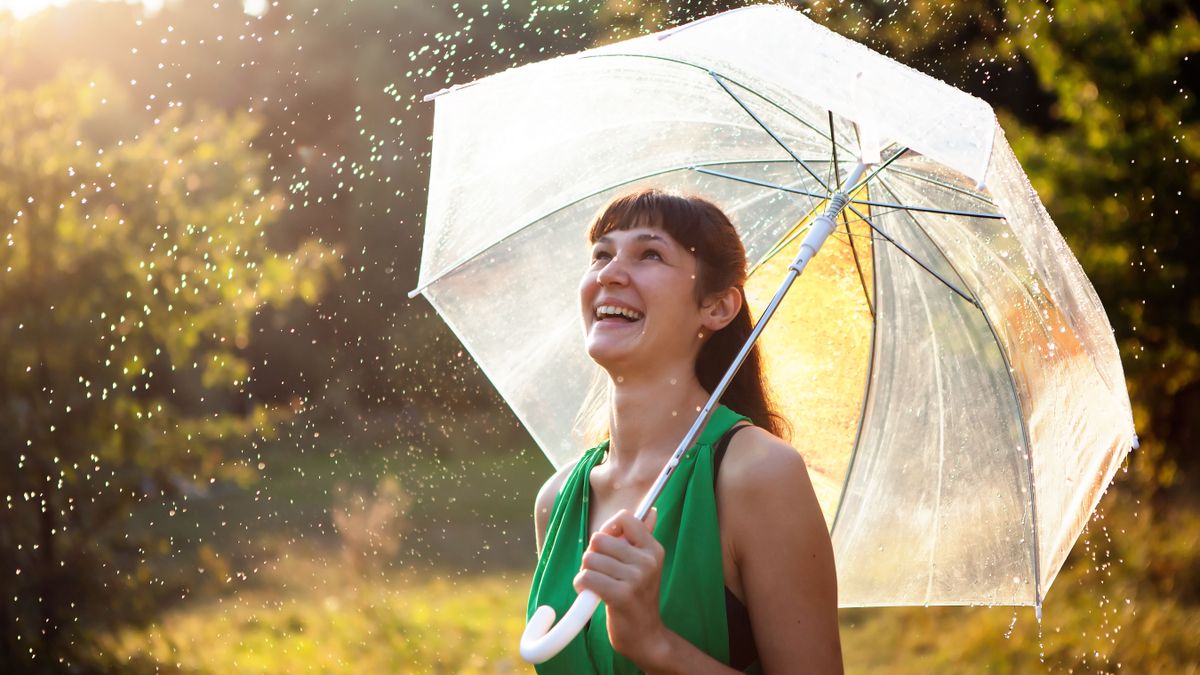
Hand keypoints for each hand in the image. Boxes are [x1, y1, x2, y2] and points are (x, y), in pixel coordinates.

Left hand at [574, 507, 668, 667]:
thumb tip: (652, 511)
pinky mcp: (621, 596)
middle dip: (592, 555)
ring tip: (599, 585)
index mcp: (653, 549)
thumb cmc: (638, 597)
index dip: (608, 529)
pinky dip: (582, 585)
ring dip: (586, 572)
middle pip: (599, 539)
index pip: (624, 518)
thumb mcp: (646, 565)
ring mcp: (635, 578)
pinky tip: (591, 593)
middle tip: (601, 571)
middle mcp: (647, 561)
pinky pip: (586, 577)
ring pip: (590, 559)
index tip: (608, 546)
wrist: (645, 636)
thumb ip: (642, 538)